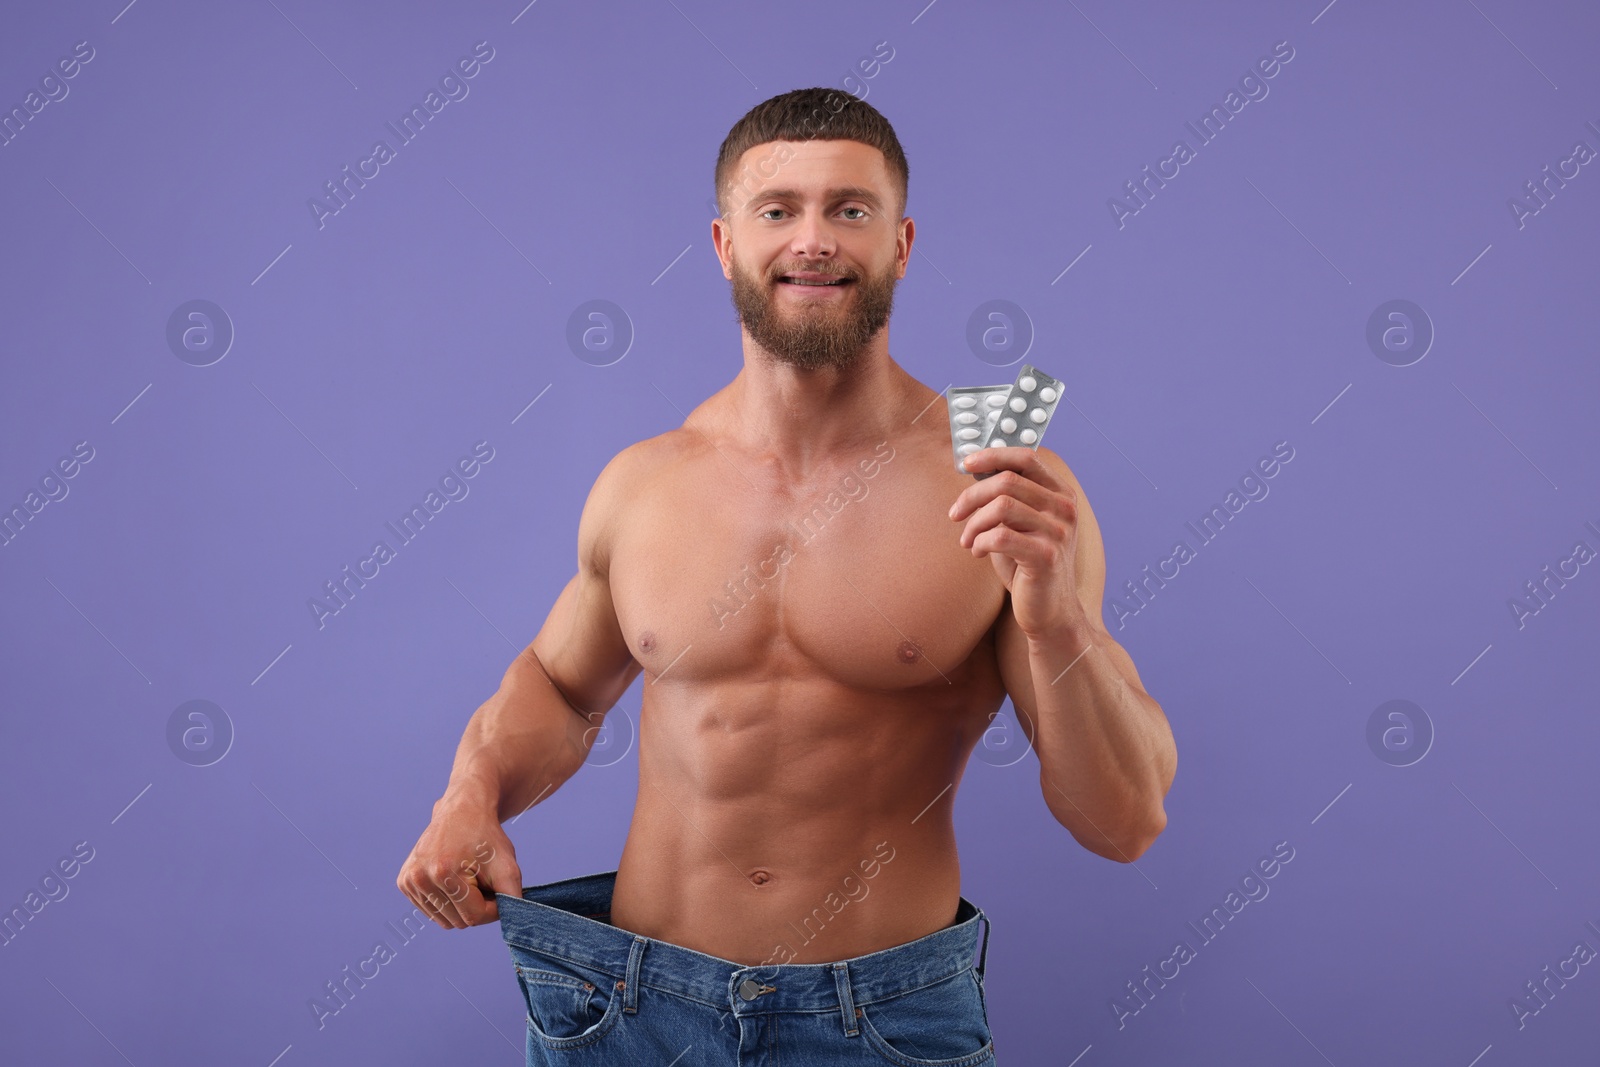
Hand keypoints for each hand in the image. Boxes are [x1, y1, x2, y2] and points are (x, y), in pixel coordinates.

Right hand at [397, 796, 522, 927]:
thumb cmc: (487, 838)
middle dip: (477, 907)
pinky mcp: (404, 882)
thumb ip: (513, 899)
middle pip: (458, 922)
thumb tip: (514, 927)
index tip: (499, 891)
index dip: (493, 909)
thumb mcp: (508, 865)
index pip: (474, 917)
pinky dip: (447, 901)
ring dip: (461, 906)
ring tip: (468, 879)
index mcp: (444, 872)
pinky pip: (432, 911)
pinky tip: (452, 878)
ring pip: (444, 920)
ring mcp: (409, 880)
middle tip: (483, 882)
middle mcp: (421, 877)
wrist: (463, 810)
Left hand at [949, 446, 1085, 637]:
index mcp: (1060, 494)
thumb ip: (1008, 497)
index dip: (993, 456)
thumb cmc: (1027, 564)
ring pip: (1000, 507)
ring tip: (968, 540)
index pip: (1027, 458)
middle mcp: (1064, 509)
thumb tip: (976, 467)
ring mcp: (1059, 532)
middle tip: (955, 514)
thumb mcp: (1019, 523)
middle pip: (1007, 481)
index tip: (966, 463)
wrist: (1048, 610)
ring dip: (974, 524)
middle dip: (972, 496)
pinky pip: (1000, 536)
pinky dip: (980, 542)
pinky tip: (977, 551)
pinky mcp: (1046, 556)